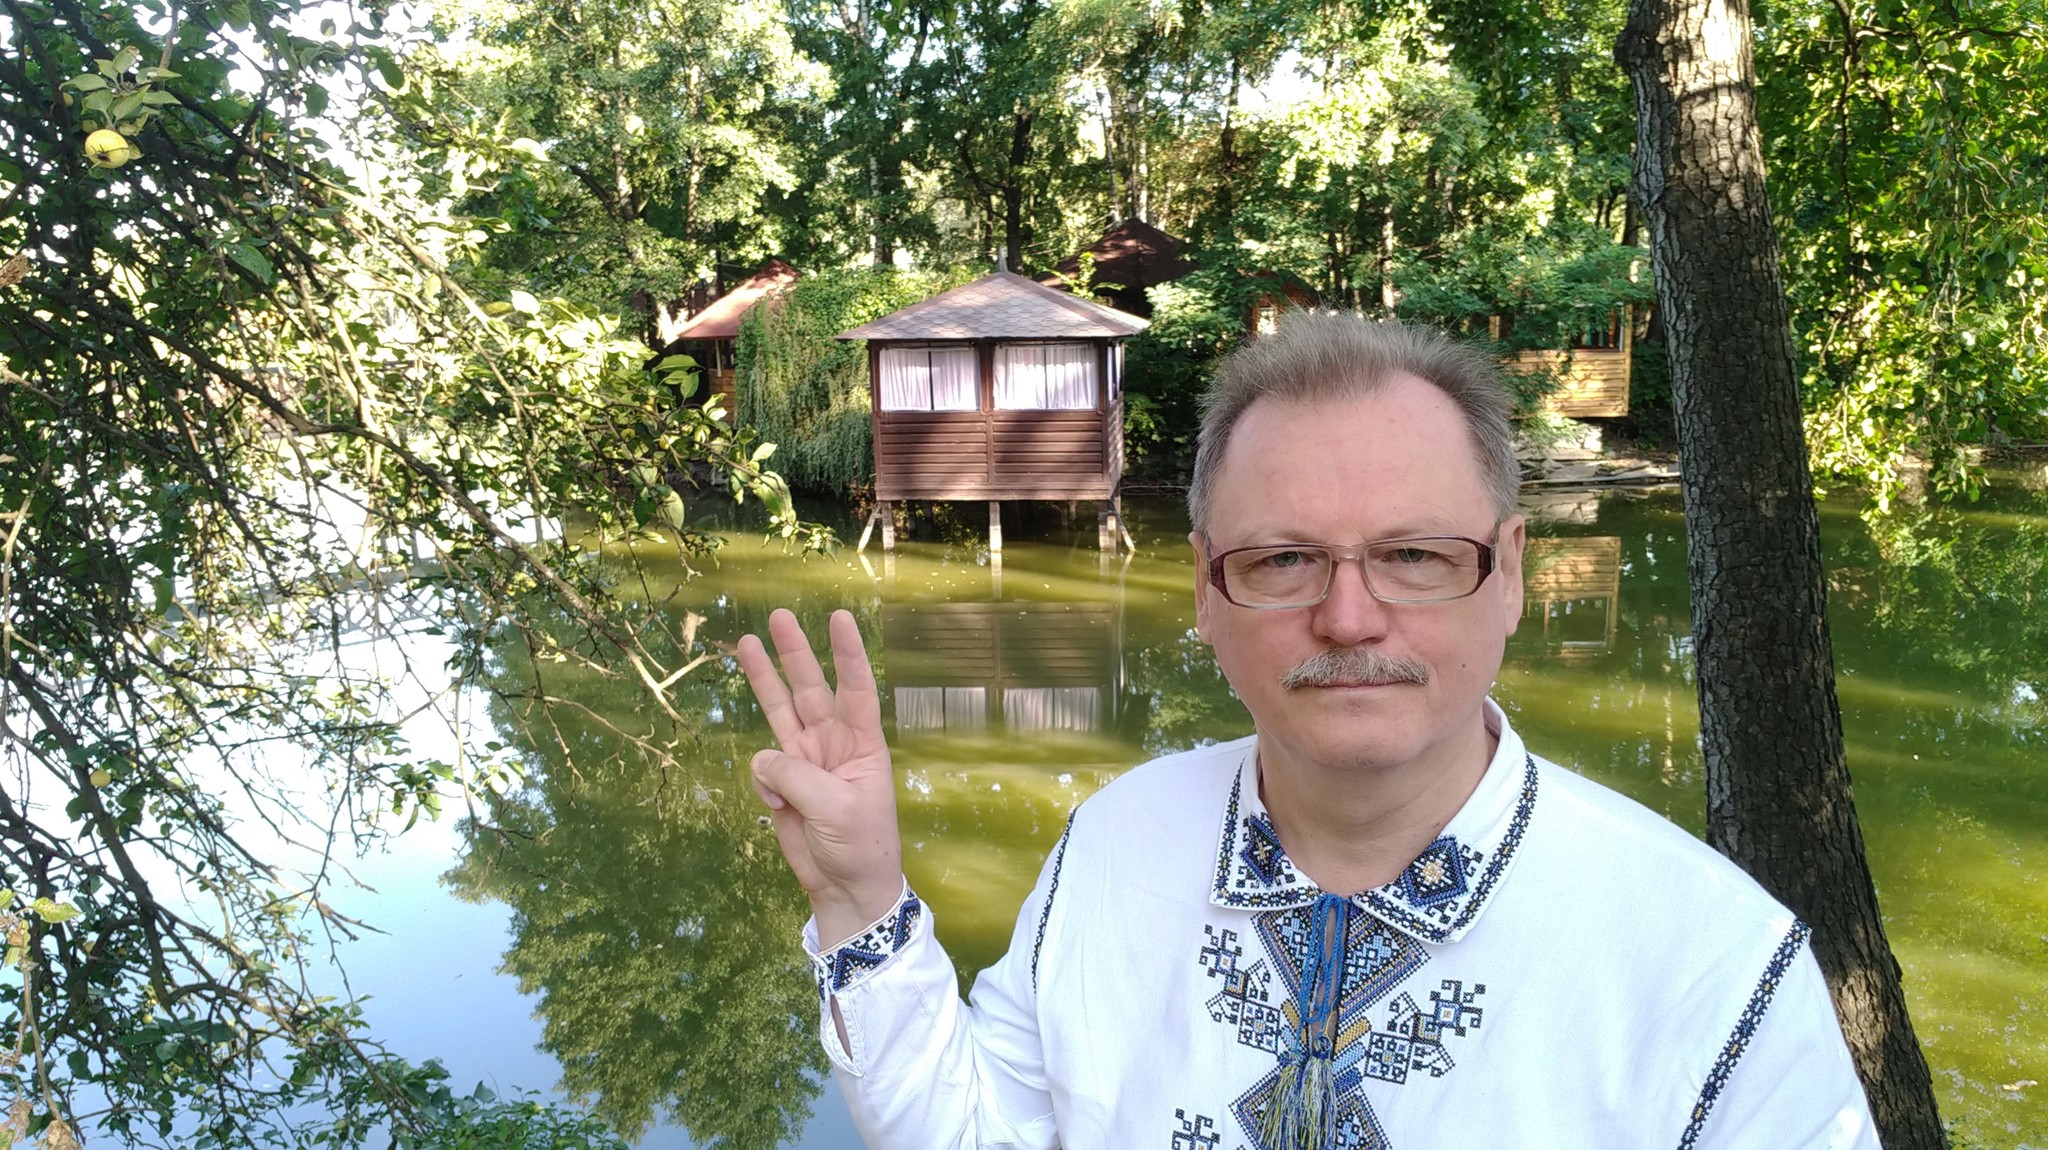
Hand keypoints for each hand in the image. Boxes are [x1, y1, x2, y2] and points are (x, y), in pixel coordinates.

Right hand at [737, 608, 903, 946]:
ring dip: (764, 679)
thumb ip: (795, 775)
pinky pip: (762, 767)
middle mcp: (834, 743)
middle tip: (779, 615)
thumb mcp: (835, 807)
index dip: (848, 653)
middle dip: (794, 653)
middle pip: (811, 688)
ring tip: (744, 642)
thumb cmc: (859, 845)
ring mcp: (807, 760)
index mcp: (863, 743)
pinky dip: (763, 784)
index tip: (840, 617)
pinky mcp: (784, 783)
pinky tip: (778, 807)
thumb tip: (763, 761)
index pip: (857, 688)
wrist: (845, 887)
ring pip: (780, 710)